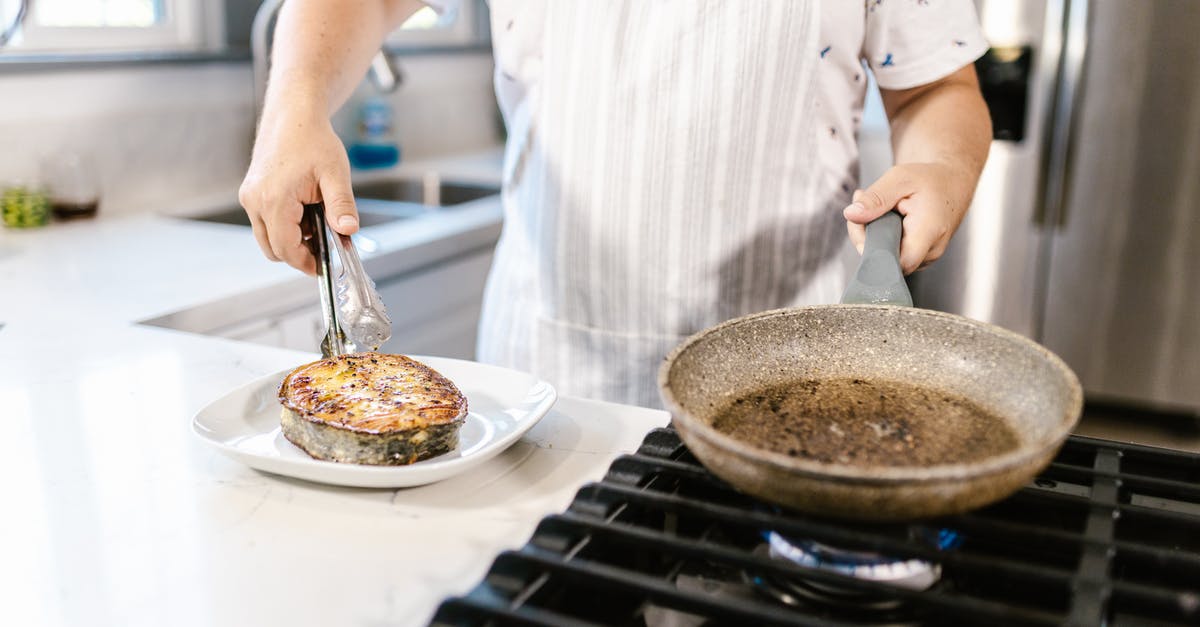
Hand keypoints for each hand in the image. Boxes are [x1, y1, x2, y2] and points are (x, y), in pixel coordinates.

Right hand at [238, 110, 357, 274]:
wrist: (293, 116)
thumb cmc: (313, 140)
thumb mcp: (335, 173)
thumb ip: (342, 204)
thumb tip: (349, 230)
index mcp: (274, 200)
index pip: (286, 249)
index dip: (306, 263)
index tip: (323, 267)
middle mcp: (255, 201)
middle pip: (274, 249)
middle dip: (300, 253)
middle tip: (326, 244)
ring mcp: (250, 197)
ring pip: (267, 238)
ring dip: (291, 240)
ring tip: (317, 222)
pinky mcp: (251, 193)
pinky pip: (265, 223)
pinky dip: (284, 226)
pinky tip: (305, 212)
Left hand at [843, 162, 974, 273]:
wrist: (952, 184)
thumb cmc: (930, 180)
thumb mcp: (900, 178)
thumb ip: (876, 197)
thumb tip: (851, 214)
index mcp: (929, 231)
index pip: (898, 263)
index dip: (873, 252)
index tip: (862, 225)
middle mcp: (930, 251)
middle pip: (887, 261)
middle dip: (866, 235)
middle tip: (864, 205)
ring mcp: (925, 257)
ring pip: (887, 258)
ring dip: (872, 235)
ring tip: (878, 207)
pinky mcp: (918, 257)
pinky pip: (892, 254)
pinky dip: (881, 237)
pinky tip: (884, 217)